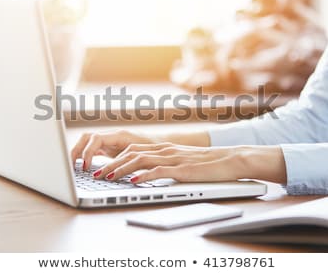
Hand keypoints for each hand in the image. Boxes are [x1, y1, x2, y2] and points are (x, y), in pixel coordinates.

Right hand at [71, 130, 157, 169]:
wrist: (166, 145)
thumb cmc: (156, 151)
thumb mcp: (141, 158)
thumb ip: (127, 163)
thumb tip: (112, 174)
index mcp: (120, 135)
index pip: (95, 138)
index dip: (87, 152)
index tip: (86, 167)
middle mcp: (113, 135)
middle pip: (86, 137)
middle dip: (76, 151)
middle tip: (72, 168)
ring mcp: (110, 141)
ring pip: (87, 142)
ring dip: (79, 153)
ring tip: (74, 168)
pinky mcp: (110, 147)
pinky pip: (93, 148)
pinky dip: (85, 156)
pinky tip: (83, 168)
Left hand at [92, 143, 286, 184]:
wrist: (231, 160)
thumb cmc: (207, 164)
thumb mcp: (181, 161)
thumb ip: (164, 164)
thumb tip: (145, 173)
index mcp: (164, 147)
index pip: (132, 148)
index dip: (114, 156)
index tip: (101, 166)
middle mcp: (165, 149)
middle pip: (131, 152)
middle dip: (110, 162)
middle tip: (95, 173)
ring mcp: (173, 157)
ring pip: (140, 159)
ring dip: (120, 168)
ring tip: (107, 177)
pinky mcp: (182, 168)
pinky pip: (158, 170)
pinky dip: (143, 175)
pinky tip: (133, 181)